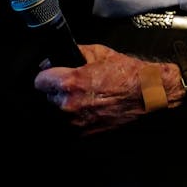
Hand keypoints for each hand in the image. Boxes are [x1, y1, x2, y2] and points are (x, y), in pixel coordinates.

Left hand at [33, 44, 151, 133]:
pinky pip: (69, 125)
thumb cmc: (128, 74)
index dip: (47, 76)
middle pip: (47, 98)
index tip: (52, 76)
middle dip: (58, 91)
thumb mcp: (99, 52)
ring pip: (57, 113)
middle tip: (75, 86)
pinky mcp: (84, 133)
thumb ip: (74, 53)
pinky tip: (90, 108)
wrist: (148, 94)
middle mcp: (70, 104)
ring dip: (66, 106)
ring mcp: (76, 122)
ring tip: (84, 98)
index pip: (38, 81)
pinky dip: (76, 118)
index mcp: (70, 83)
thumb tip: (57, 58)